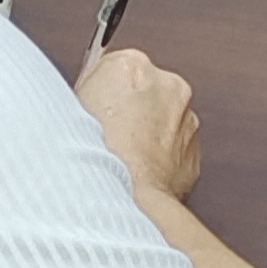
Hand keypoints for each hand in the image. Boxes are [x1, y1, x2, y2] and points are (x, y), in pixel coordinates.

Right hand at [76, 46, 203, 200]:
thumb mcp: (71, 113)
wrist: (127, 201)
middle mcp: (166, 84)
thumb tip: (86, 100)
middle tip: (106, 138)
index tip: (94, 111)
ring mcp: (186, 117)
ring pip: (163, 120)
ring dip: (147, 135)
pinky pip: (174, 149)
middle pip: (144, 92)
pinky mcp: (195, 149)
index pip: (114, 70)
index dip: (102, 94)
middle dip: (130, 111)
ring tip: (121, 161)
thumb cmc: (95, 159)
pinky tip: (138, 174)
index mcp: (131, 66)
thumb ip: (87, 97)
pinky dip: (160, 159)